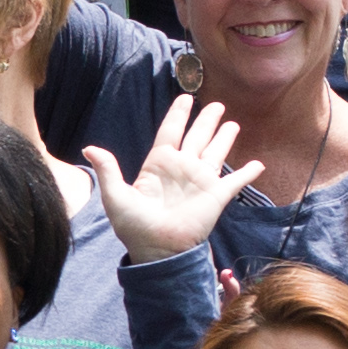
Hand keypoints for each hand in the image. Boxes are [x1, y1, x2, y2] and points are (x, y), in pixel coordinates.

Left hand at [84, 88, 253, 262]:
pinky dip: (248, 173)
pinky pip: (236, 181)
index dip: (178, 114)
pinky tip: (258, 165)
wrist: (157, 250)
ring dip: (225, 138)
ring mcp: (200, 181)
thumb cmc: (134, 226)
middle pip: (197, 136)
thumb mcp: (115, 196)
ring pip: (216, 152)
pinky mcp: (217, 196)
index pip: (170, 131)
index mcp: (158, 164)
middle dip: (207, 120)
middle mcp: (182, 168)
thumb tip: (88, 148)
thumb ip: (107, 170)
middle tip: (216, 104)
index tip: (185, 98)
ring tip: (233, 124)